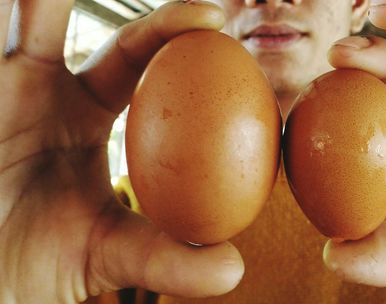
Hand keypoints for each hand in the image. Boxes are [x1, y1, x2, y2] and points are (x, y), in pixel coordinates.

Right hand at [0, 1, 242, 302]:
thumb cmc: (39, 265)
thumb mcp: (109, 255)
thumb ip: (166, 258)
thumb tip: (234, 269)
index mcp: (91, 112)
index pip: (138, 56)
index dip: (173, 30)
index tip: (217, 17)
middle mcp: (47, 90)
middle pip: (71, 21)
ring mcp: (3, 87)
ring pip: (18, 24)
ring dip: (32, 3)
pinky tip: (10, 11)